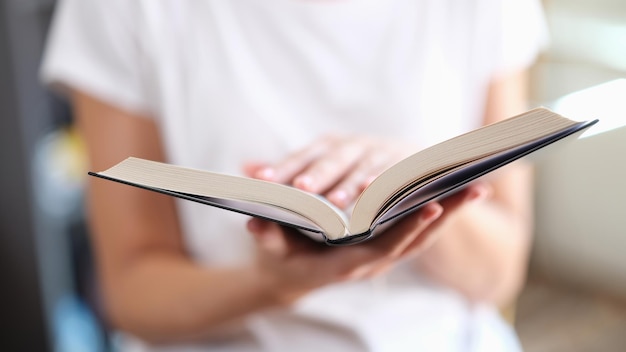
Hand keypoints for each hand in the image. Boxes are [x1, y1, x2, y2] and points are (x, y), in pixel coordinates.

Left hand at [243, 134, 417, 208]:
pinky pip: (393, 173)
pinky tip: (374, 193)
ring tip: (336, 202)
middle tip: (301, 189)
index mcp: (327, 147)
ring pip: (361, 167)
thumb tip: (246, 168)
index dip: (283, 167)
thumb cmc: (354, 171)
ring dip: (349, 183)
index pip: (301, 157)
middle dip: (317, 174)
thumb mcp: (322, 168)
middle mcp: (351, 145)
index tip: (261, 181)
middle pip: (331, 159)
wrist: (407, 165)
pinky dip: (384, 181)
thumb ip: (289, 171)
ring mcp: (378, 152)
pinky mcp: (403, 162)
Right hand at [246, 183, 489, 304]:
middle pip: (413, 241)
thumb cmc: (280, 258)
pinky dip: (439, 214)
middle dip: (443, 216)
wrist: (289, 276)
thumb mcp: (270, 248)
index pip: (382, 248)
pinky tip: (456, 193)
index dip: (405, 230)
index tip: (430, 207)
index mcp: (345, 264)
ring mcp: (380, 256)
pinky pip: (416, 232)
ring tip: (476, 186)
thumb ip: (267, 236)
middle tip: (472, 189)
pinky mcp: (385, 245)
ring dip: (449, 214)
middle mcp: (369, 263)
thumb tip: (255, 223)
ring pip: (421, 237)